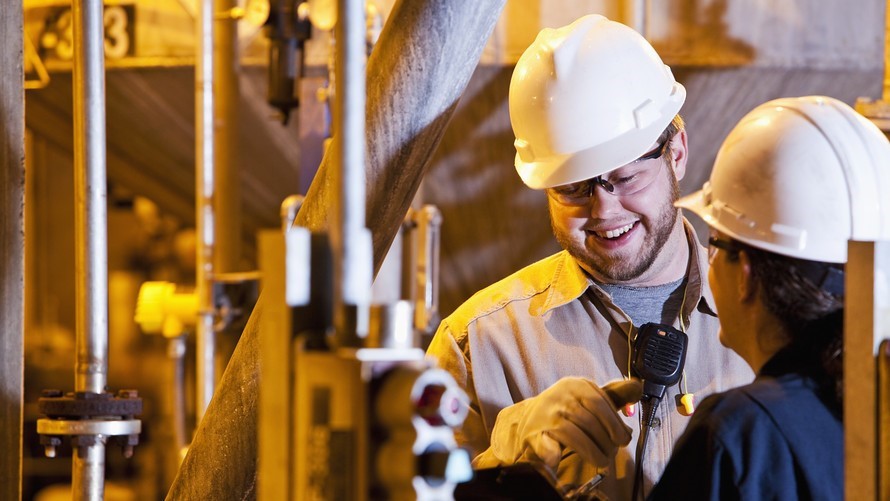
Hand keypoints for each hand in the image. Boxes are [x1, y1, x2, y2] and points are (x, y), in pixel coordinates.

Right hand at [475, 378, 641, 473]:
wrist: (529, 420)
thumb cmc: (566, 410)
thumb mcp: (589, 397)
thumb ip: (614, 394)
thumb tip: (638, 387)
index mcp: (574, 385)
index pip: (600, 403)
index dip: (614, 424)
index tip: (623, 439)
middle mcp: (558, 397)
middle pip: (589, 421)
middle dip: (606, 441)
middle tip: (611, 452)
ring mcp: (545, 416)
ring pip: (574, 436)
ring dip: (593, 452)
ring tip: (601, 460)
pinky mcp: (533, 435)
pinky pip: (547, 446)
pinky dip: (555, 454)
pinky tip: (562, 458)